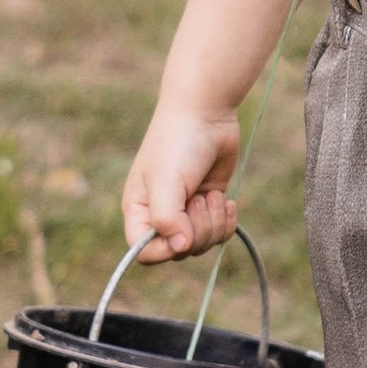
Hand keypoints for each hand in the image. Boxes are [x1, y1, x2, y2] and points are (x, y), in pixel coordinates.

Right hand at [121, 108, 239, 261]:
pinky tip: (226, 200)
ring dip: (213, 222)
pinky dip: (226, 221)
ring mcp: (186, 211)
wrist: (205, 114)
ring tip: (210, 194)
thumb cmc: (177, 144)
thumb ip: (167, 219)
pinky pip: (220, 233)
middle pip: (180, 251)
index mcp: (140, 211)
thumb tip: (180, 249)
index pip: (145, 253)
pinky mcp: (209, 205)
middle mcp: (160, 215)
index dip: (164, 251)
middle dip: (198, 230)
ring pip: (203, 244)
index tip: (182, 233)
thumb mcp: (166, 181)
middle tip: (199, 198)